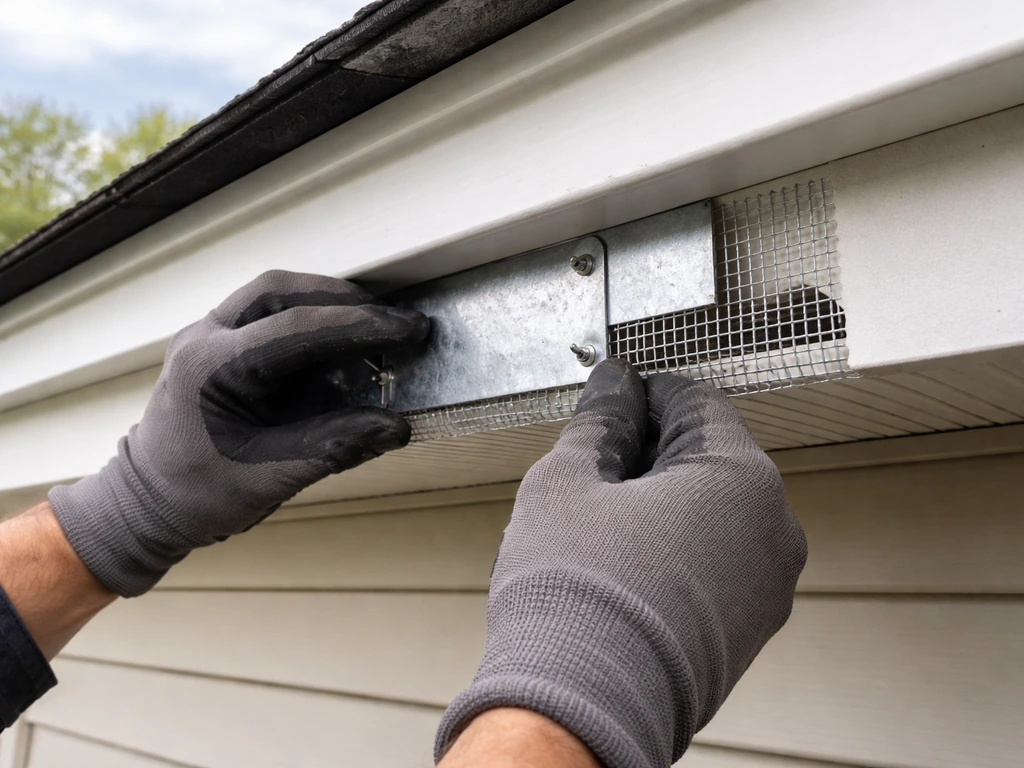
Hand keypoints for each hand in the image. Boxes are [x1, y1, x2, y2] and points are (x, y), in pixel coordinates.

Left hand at [49, 270, 428, 596]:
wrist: (146, 505)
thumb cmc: (196, 497)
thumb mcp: (269, 478)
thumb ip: (333, 446)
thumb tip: (395, 427)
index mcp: (210, 369)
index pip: (296, 329)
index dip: (359, 326)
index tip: (407, 330)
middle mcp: (204, 339)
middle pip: (280, 291)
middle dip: (343, 299)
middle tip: (394, 320)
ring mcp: (207, 337)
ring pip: (272, 294)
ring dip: (326, 302)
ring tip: (373, 323)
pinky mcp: (219, 346)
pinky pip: (266, 315)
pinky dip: (309, 318)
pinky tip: (340, 340)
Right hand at [435, 359, 806, 767]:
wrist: (583, 708)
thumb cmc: (574, 594)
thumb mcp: (569, 480)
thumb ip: (600, 420)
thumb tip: (613, 387)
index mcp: (741, 477)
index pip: (695, 400)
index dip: (642, 394)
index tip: (609, 405)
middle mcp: (775, 528)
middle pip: (708, 458)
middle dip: (649, 455)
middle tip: (592, 473)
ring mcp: (770, 585)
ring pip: (713, 513)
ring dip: (661, 505)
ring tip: (598, 530)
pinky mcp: (752, 629)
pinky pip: (718, 562)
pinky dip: (676, 551)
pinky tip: (621, 570)